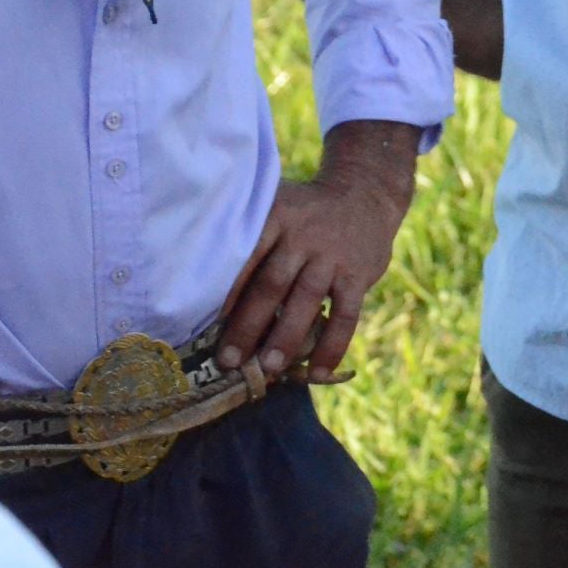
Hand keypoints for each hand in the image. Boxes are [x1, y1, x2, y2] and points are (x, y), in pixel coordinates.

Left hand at [217, 120, 417, 381]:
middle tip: (228, 362)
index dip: (225, 293)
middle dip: (248, 326)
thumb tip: (202, 292)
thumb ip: (249, 240)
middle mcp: (303, 234)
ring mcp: (333, 255)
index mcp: (275, 217)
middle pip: (272, 284)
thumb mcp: (276, 207)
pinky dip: (332, 346)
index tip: (202, 327)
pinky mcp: (359, 274)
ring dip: (286, 338)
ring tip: (268, 371)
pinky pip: (346, 315)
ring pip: (306, 301)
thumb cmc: (303, 213)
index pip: (245, 257)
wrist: (365, 194)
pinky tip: (317, 373)